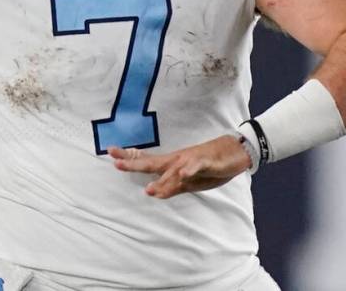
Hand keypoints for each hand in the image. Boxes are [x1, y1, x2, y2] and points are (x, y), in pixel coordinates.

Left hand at [108, 135, 250, 198]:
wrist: (235, 152)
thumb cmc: (210, 165)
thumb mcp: (188, 182)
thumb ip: (170, 186)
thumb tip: (151, 192)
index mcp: (172, 164)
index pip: (146, 160)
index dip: (129, 158)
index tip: (110, 153)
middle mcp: (177, 160)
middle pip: (152, 162)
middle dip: (135, 164)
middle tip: (116, 163)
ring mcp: (190, 160)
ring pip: (173, 170)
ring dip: (162, 180)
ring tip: (149, 190)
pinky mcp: (206, 161)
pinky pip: (196, 166)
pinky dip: (189, 170)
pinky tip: (183, 174)